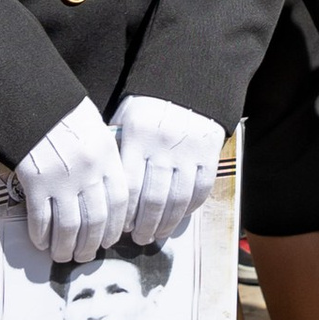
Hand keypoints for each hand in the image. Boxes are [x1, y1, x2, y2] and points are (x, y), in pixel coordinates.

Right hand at [12, 99, 128, 266]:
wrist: (32, 99)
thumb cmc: (65, 113)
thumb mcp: (96, 131)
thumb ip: (104, 161)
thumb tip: (105, 194)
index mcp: (107, 156)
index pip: (121, 200)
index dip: (117, 225)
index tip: (111, 239)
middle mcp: (88, 170)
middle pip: (97, 219)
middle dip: (91, 244)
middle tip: (85, 255)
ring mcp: (62, 178)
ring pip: (69, 226)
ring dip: (66, 246)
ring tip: (63, 256)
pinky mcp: (36, 181)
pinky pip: (41, 218)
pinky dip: (42, 234)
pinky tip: (41, 242)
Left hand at [111, 94, 226, 245]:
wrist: (189, 80)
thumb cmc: (149, 104)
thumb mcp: (126, 119)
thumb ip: (119, 151)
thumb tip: (108, 191)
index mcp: (138, 135)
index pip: (129, 186)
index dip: (124, 213)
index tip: (120, 227)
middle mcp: (164, 144)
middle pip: (153, 199)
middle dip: (144, 226)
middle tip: (138, 239)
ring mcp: (189, 150)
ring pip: (178, 199)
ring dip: (166, 223)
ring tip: (156, 234)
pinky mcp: (210, 153)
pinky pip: (201, 189)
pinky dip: (190, 208)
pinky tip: (179, 216)